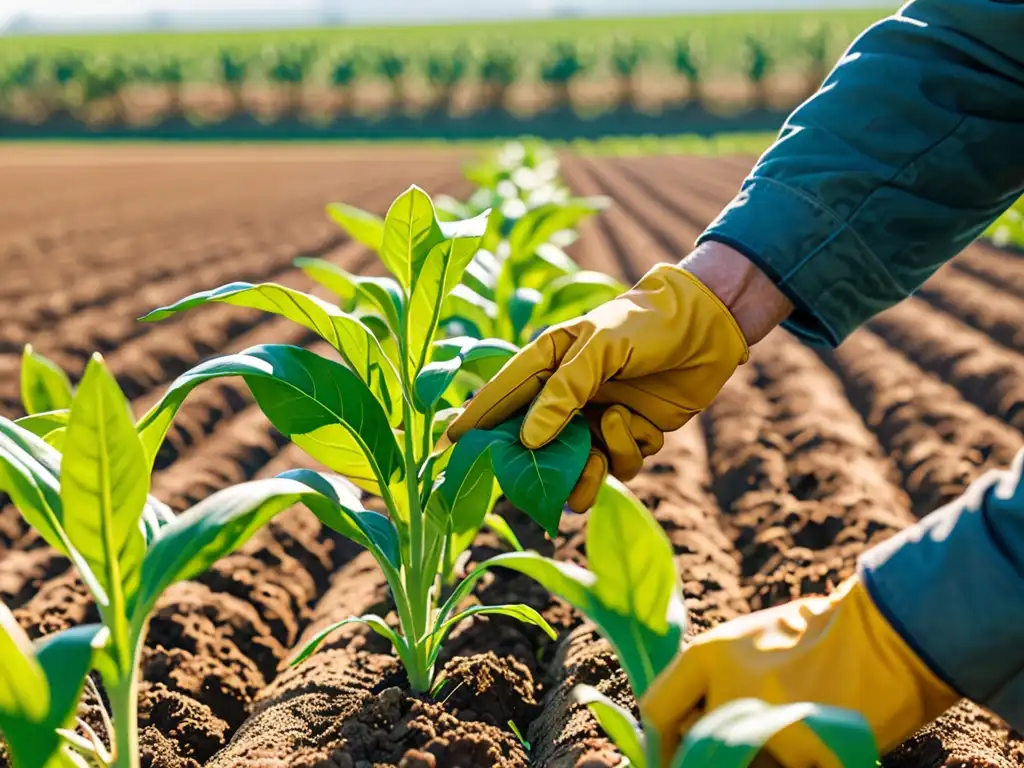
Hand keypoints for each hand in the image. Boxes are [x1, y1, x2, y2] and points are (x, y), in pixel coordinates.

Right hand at [447, 255, 750, 511]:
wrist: (708, 328)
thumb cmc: (648, 322)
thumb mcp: (601, 345)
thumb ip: (564, 390)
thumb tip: (530, 440)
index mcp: (549, 361)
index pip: (503, 396)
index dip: (476, 421)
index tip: (448, 446)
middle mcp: (568, 395)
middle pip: (535, 445)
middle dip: (540, 468)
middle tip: (539, 486)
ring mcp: (597, 418)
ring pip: (577, 468)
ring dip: (587, 473)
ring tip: (596, 462)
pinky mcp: (630, 435)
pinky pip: (618, 465)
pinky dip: (628, 451)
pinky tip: (641, 425)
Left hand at [640, 577, 958, 767]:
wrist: (885, 638)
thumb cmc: (812, 638)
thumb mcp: (746, 642)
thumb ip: (710, 681)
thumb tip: (681, 729)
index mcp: (707, 655)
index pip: (657, 710)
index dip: (659, 743)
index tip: (669, 756)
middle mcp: (728, 689)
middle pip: (696, 746)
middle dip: (712, 751)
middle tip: (742, 742)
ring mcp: (767, 725)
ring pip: (740, 761)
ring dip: (757, 757)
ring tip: (788, 732)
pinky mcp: (804, 755)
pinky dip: (793, 761)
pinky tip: (811, 743)